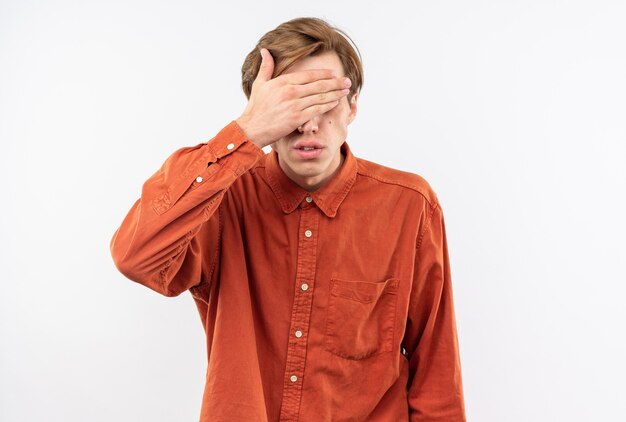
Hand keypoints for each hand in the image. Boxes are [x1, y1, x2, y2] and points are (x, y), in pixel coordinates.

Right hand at [236, 48, 350, 148]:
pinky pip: (317, 110)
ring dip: (335, 93)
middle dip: (335, 83)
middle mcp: (290, 91)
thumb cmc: (256, 108)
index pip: (308, 75)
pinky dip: (327, 105)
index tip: (334, 73)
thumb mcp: (259, 84)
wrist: (252, 128)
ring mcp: (295, 105)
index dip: (323, 74)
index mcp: (283, 81)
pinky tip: (335, 102)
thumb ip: (266, 67)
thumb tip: (265, 50)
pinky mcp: (297, 118)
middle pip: (318, 85)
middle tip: (347, 81)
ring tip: (345, 91)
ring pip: (320, 97)